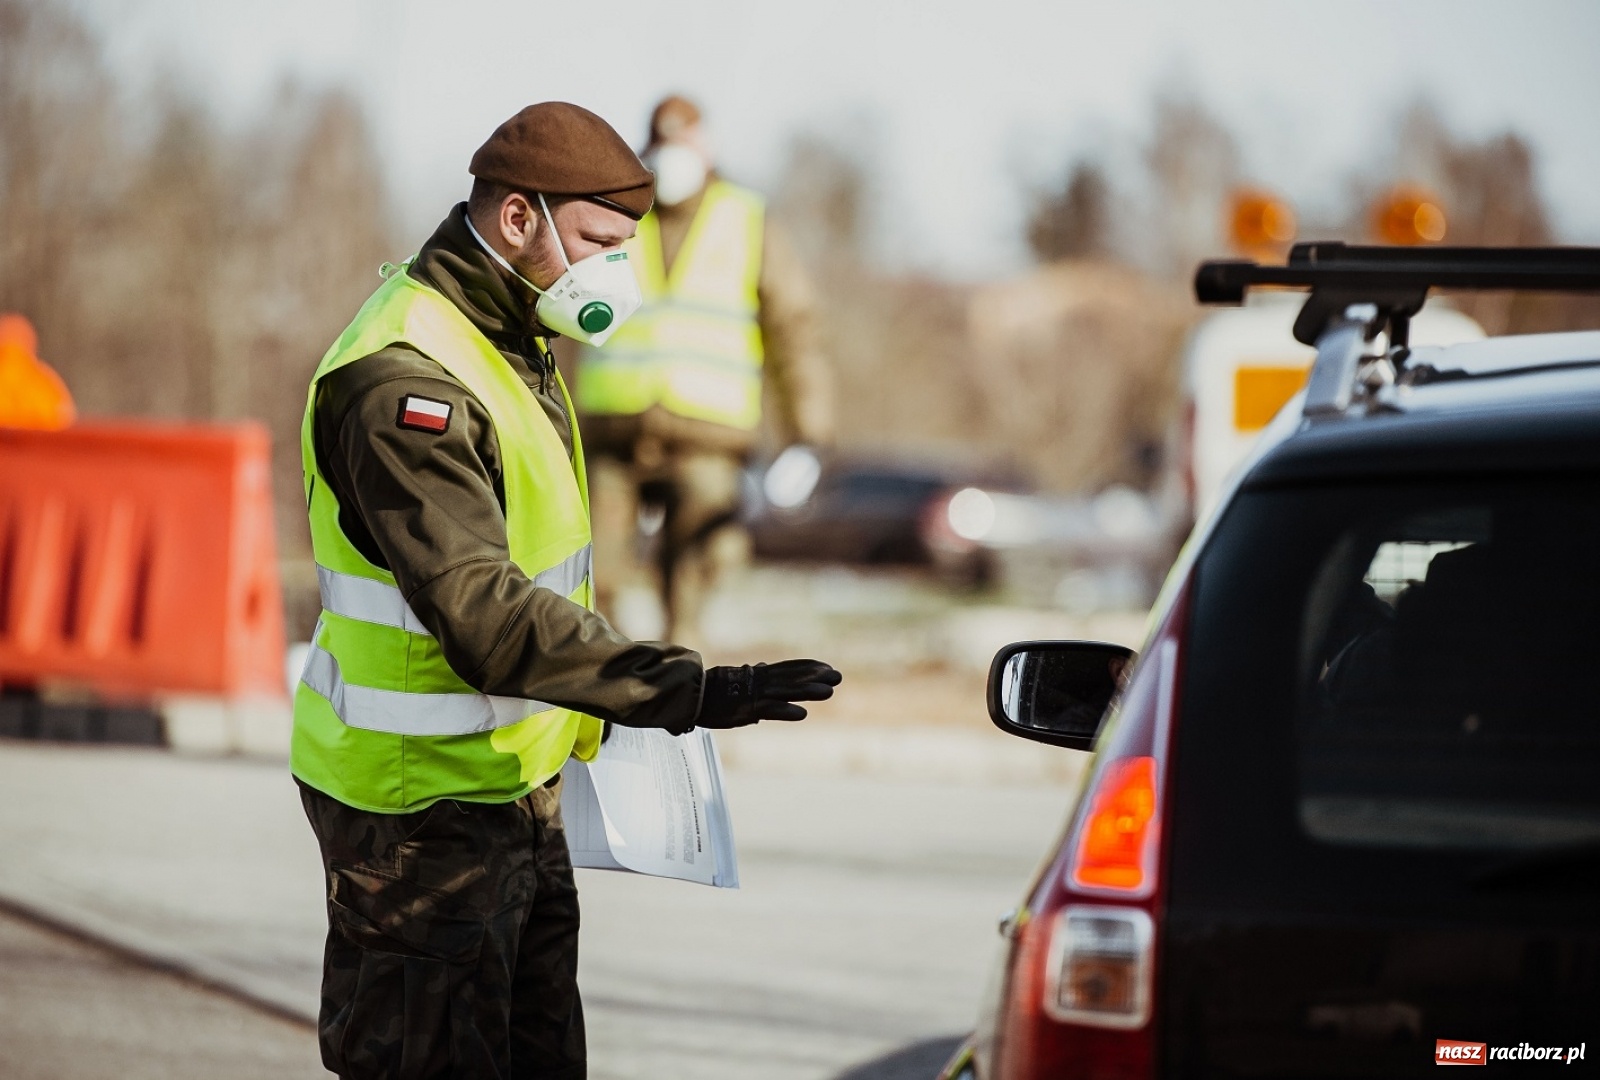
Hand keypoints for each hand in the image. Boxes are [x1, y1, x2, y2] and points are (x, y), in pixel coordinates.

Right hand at [694, 660, 841, 728]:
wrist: (689, 694)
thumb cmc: (710, 690)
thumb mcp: (734, 680)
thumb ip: (750, 676)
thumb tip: (759, 667)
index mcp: (757, 675)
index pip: (788, 668)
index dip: (808, 667)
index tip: (828, 667)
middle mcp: (759, 682)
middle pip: (792, 677)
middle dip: (815, 677)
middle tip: (838, 676)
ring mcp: (753, 694)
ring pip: (786, 691)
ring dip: (807, 691)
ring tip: (828, 692)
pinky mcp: (745, 709)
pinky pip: (769, 710)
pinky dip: (785, 711)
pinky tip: (802, 714)